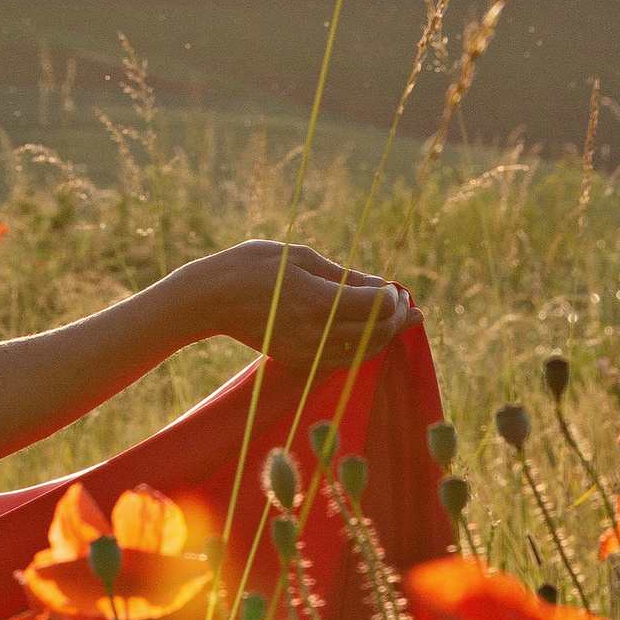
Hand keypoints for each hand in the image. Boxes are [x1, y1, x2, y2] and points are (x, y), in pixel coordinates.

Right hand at [202, 241, 413, 373]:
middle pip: (376, 333)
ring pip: (364, 352)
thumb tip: (383, 288)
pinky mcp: (300, 361)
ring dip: (385, 336)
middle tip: (408, 305)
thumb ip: (345, 276)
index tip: (395, 287)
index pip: (377, 306)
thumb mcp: (302, 258)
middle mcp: (317, 333)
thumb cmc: (255, 266)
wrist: (212, 298)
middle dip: (397, 319)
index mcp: (319, 301)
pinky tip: (369, 332)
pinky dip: (363, 347)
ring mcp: (308, 351)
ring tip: (399, 320)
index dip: (394, 298)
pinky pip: (343, 359)